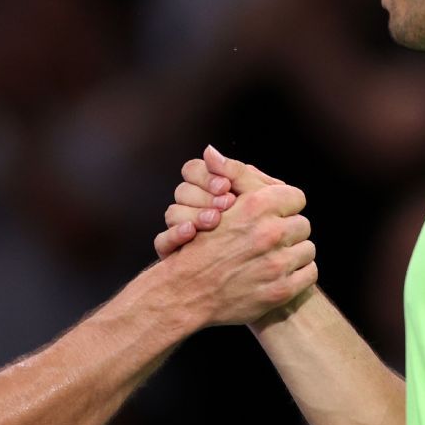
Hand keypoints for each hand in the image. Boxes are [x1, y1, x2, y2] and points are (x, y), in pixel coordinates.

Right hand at [154, 146, 315, 325]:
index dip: (285, 205)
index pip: (295, 197)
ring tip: (274, 256)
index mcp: (256, 207)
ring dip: (294, 252)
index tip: (275, 214)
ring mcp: (277, 263)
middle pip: (303, 224)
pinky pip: (309, 273)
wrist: (185, 293)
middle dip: (289, 230)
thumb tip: (211, 151)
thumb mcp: (210, 205)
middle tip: (271, 238)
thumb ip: (224, 177)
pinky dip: (298, 274)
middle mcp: (270, 233)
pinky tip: (279, 274)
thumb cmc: (198, 247)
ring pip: (308, 249)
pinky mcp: (281, 290)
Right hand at [155, 145, 284, 257]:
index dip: (206, 175)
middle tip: (227, 204)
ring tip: (214, 220)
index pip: (193, 170)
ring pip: (172, 213)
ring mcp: (179, 230)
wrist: (254, 274)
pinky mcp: (172, 253)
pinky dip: (175, 235)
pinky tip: (191, 233)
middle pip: (182, 190)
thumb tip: (212, 151)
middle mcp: (191, 207)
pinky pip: (162, 241)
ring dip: (193, 214)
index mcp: (207, 190)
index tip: (226, 186)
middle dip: (204, 196)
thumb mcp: (258, 200)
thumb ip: (241, 174)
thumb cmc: (262, 233)